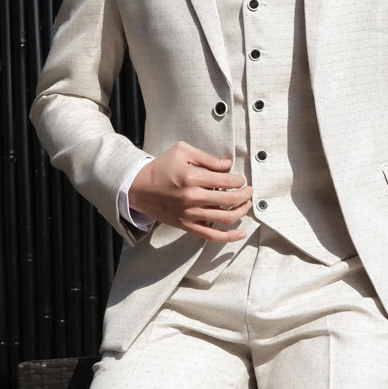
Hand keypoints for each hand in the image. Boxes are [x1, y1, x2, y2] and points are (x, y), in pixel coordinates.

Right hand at [129, 141, 252, 242]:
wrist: (139, 188)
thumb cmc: (161, 167)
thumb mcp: (182, 151)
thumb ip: (207, 158)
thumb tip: (228, 165)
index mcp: (191, 177)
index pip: (226, 181)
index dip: (239, 180)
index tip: (241, 179)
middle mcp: (192, 197)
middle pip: (230, 200)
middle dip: (245, 195)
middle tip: (249, 191)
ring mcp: (190, 214)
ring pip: (225, 217)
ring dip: (241, 211)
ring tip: (246, 204)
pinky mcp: (186, 225)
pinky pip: (211, 235)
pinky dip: (228, 236)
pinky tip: (241, 233)